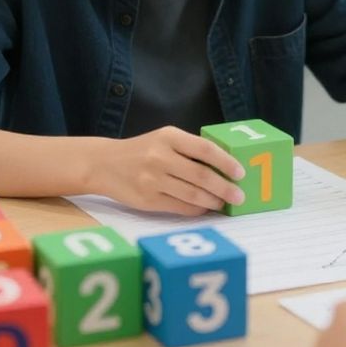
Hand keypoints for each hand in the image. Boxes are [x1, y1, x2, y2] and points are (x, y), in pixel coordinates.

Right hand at [89, 127, 246, 215]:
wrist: (104, 164)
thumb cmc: (142, 151)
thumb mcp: (163, 139)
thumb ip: (190, 149)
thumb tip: (225, 167)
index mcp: (169, 137)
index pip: (205, 149)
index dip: (226, 162)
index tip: (241, 173)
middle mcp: (160, 157)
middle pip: (202, 176)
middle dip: (225, 188)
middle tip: (239, 196)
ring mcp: (153, 180)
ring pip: (193, 194)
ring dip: (213, 201)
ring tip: (223, 203)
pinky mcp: (148, 200)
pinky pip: (180, 207)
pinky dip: (197, 209)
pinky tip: (205, 208)